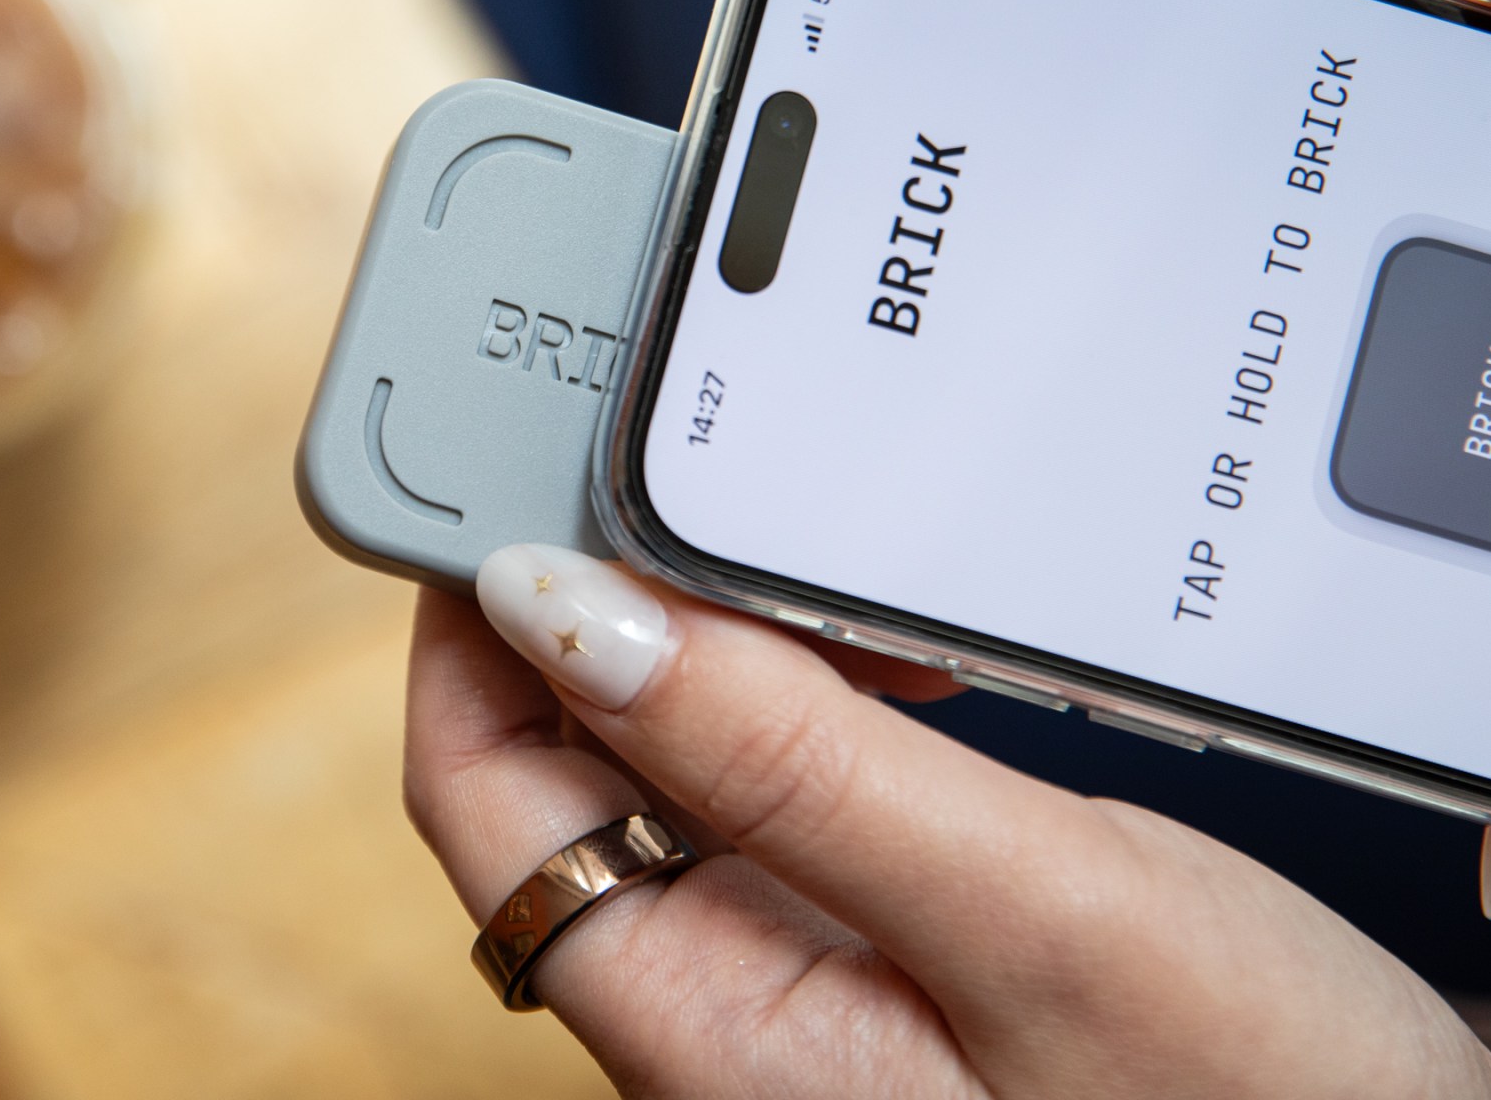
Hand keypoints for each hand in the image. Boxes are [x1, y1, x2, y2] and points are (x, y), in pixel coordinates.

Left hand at [405, 544, 1490, 1098]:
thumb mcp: (1025, 911)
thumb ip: (785, 761)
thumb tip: (563, 606)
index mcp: (705, 1024)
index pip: (479, 796)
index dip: (465, 624)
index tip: (500, 473)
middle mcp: (717, 1007)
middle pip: (553, 771)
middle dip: (588, 608)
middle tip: (659, 467)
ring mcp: (789, 977)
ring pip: (665, 770)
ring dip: (710, 646)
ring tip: (807, 567)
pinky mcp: (864, 948)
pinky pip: (769, 793)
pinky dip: (800, 694)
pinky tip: (882, 655)